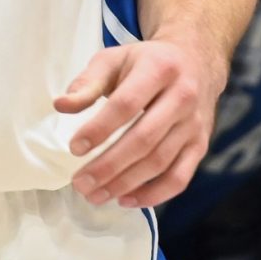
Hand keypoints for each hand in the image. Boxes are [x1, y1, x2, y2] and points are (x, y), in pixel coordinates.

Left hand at [57, 31, 224, 207]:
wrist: (195, 62)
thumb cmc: (145, 62)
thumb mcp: (113, 59)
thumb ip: (87, 82)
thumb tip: (61, 106)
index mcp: (158, 69)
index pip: (126, 105)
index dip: (99, 128)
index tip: (74, 148)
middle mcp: (182, 98)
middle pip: (144, 139)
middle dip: (109, 166)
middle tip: (81, 183)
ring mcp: (194, 125)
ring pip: (160, 162)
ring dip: (126, 183)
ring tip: (96, 195)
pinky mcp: (200, 145)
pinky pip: (180, 177)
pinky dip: (154, 194)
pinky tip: (127, 200)